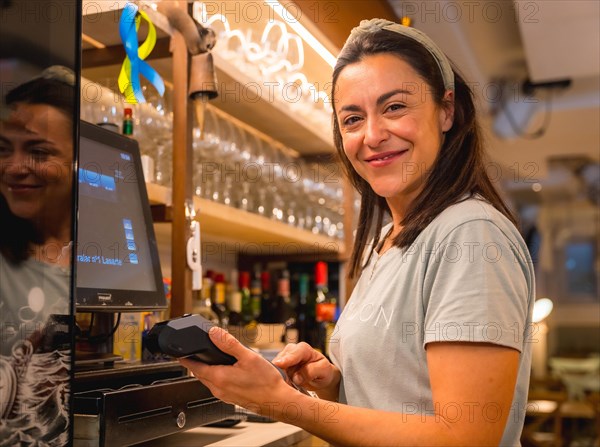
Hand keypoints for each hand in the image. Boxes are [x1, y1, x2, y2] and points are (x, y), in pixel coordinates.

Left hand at [179, 327, 294, 412]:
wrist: (277, 401)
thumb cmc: (265, 383)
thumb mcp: (248, 356)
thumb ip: (229, 344)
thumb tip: (214, 333)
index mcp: (219, 377)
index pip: (193, 367)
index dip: (185, 358)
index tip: (179, 352)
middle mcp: (218, 388)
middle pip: (199, 374)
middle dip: (196, 362)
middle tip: (195, 351)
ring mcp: (224, 395)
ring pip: (208, 380)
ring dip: (206, 370)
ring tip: (210, 358)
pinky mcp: (230, 398)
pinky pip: (216, 385)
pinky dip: (215, 376)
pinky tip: (225, 371)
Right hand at [272, 343, 339, 394]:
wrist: (319, 377)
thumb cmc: (322, 371)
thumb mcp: (323, 370)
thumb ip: (311, 371)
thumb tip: (296, 378)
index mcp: (303, 349)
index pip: (293, 353)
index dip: (287, 359)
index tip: (280, 364)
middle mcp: (291, 351)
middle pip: (281, 360)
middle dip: (282, 372)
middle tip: (288, 383)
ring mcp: (284, 359)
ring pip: (276, 368)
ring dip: (281, 378)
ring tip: (290, 385)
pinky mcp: (279, 367)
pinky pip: (275, 374)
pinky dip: (280, 380)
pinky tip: (287, 385)